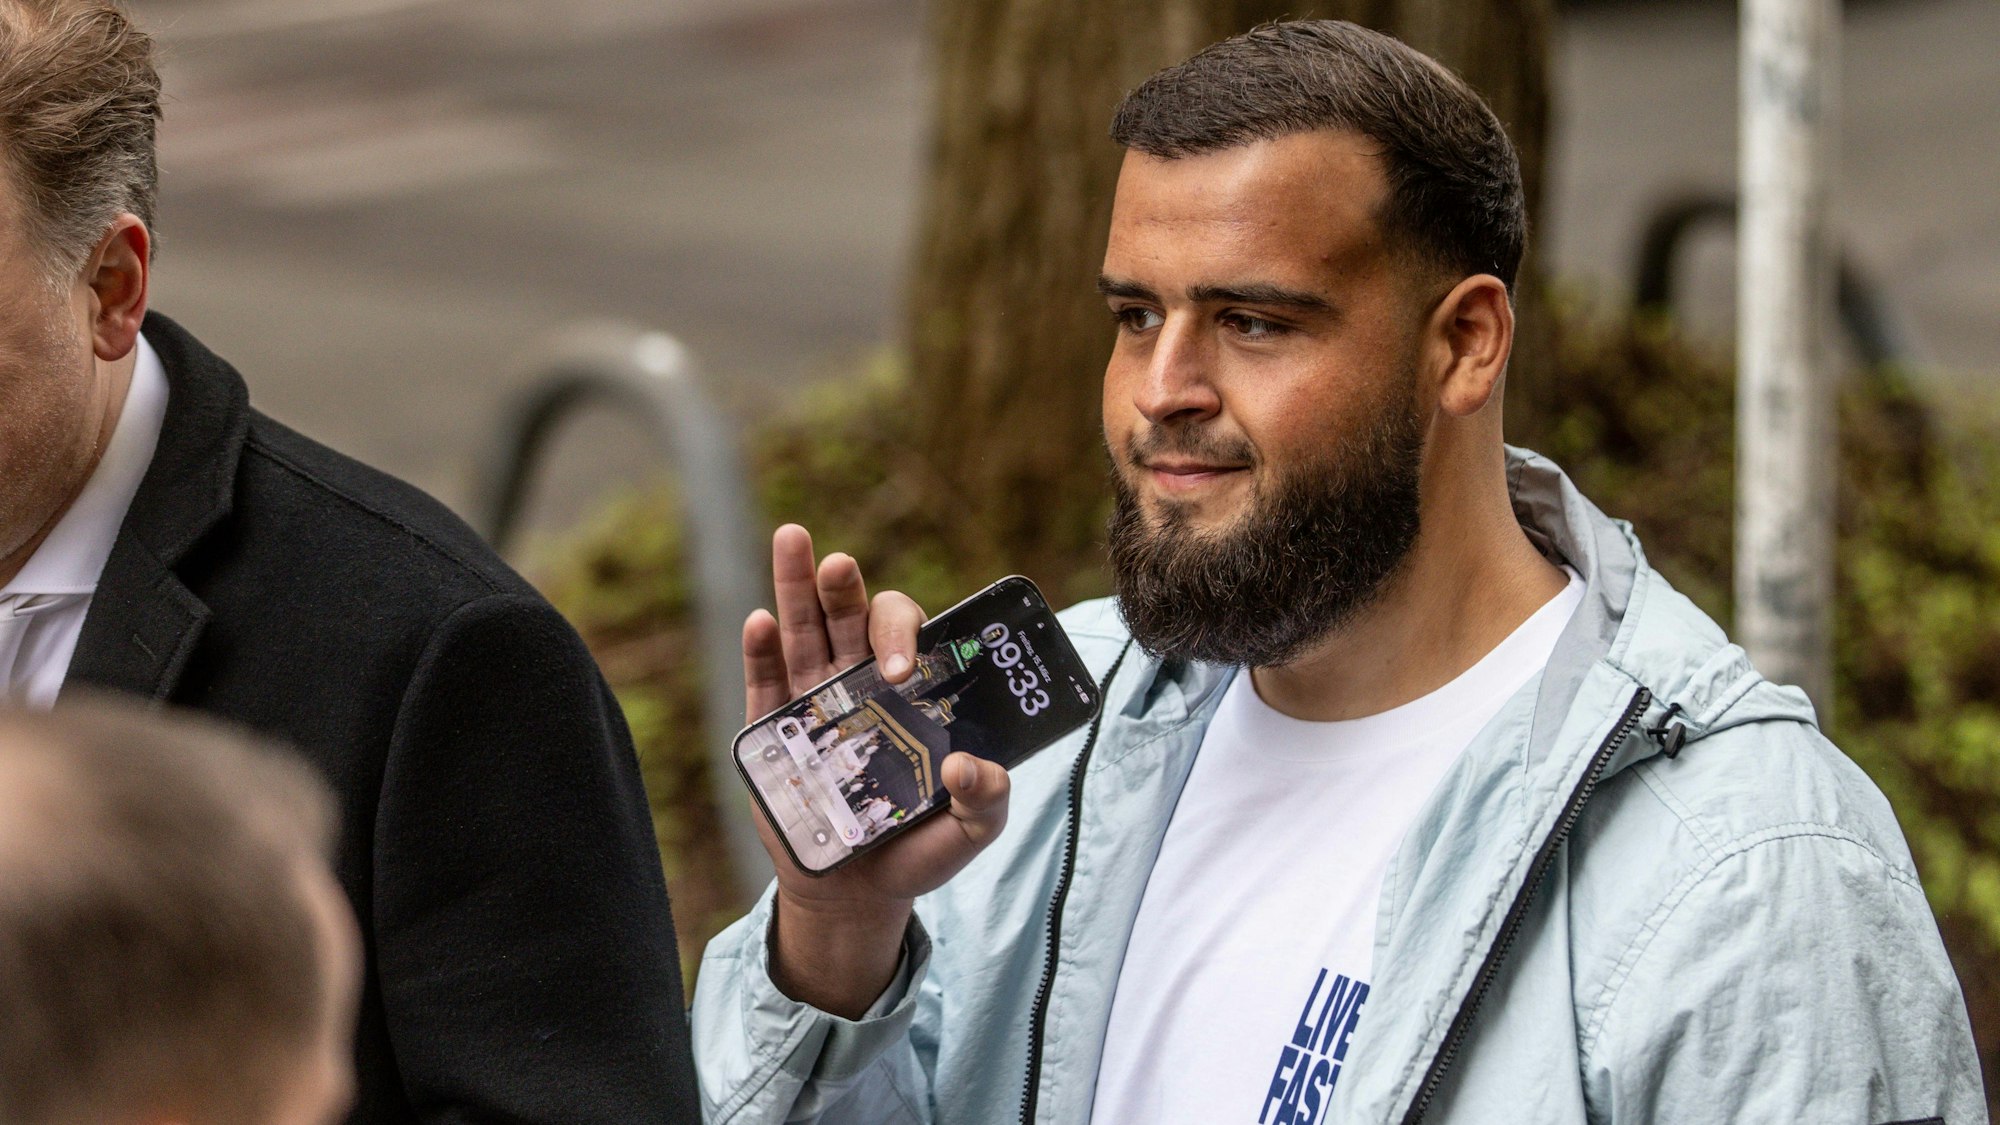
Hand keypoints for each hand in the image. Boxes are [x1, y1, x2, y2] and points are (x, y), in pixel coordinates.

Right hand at [742, 525, 1011, 1015]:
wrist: (857, 895)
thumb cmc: (918, 848)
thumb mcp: (969, 832)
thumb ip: (986, 801)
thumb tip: (971, 767)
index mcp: (910, 692)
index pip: (905, 636)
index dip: (901, 635)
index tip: (900, 668)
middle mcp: (859, 683)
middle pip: (849, 619)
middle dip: (843, 589)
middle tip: (841, 566)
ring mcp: (813, 703)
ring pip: (803, 634)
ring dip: (795, 588)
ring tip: (793, 539)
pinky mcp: (774, 734)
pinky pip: (765, 684)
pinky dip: (760, 651)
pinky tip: (760, 620)